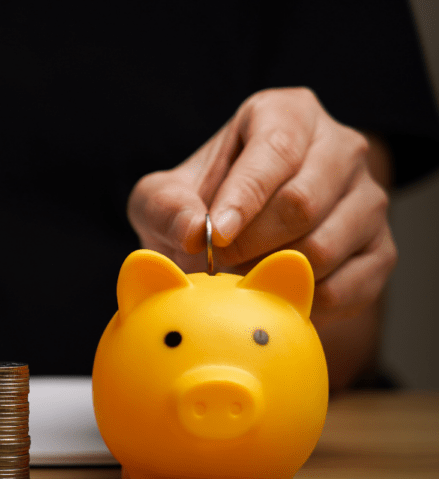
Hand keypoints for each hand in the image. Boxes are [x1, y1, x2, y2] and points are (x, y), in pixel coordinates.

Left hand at [127, 87, 394, 323]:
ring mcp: (368, 199)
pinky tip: (273, 296)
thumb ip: (165, 207)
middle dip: (250, 243)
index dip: (244, 198)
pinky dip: (301, 303)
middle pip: (304, 201)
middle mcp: (340, 148)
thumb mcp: (160, 199)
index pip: (275, 150)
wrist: (231, 244)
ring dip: (272, 274)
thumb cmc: (198, 207)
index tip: (216, 235)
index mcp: (287, 114)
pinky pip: (348, 287)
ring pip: (327, 246)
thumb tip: (194, 231)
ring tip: (241, 276)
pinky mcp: (380, 250)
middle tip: (216, 264)